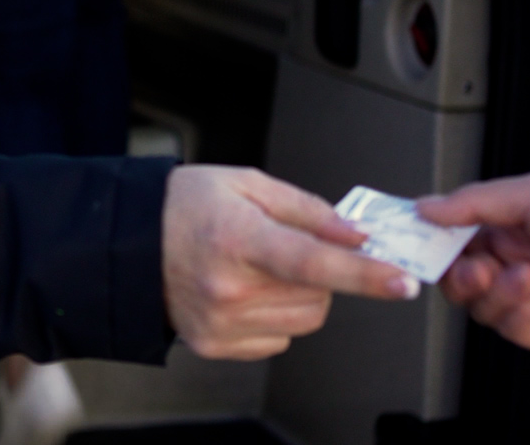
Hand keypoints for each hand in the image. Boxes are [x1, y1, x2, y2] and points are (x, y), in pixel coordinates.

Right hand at [161, 165, 417, 359]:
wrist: (128, 241)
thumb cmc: (185, 205)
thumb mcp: (247, 184)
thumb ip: (308, 209)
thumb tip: (356, 235)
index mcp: (238, 238)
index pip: (313, 261)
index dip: (363, 274)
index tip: (401, 282)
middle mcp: (228, 287)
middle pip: (318, 296)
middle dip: (322, 273)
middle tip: (288, 248)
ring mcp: (220, 322)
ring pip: (304, 320)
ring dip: (301, 296)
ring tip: (261, 269)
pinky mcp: (214, 345)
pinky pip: (277, 339)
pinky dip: (275, 317)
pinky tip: (245, 291)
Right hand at [418, 174, 529, 356]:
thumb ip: (473, 203)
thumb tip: (426, 207)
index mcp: (512, 224)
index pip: (454, 237)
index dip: (432, 242)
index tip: (415, 244)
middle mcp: (520, 260)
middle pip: (459, 279)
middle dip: (460, 276)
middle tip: (475, 268)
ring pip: (482, 307)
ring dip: (502, 292)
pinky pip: (514, 329)